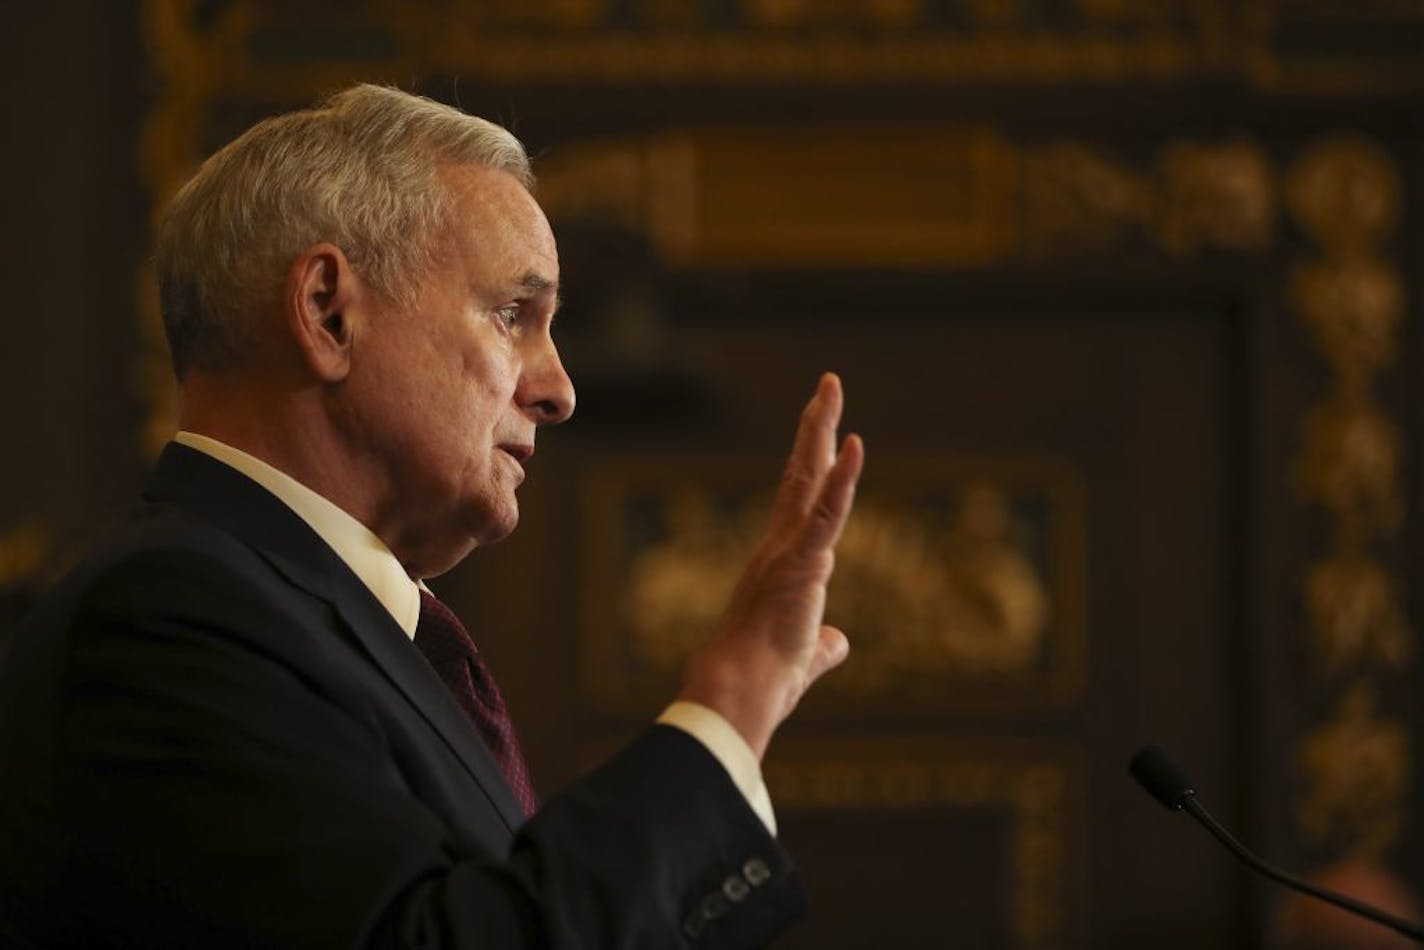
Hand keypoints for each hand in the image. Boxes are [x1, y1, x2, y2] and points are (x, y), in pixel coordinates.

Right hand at [678, 373, 863, 758]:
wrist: (739, 692)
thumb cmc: (763, 679)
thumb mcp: (805, 654)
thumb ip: (824, 643)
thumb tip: (838, 643)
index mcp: (784, 562)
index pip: (803, 500)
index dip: (816, 462)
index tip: (827, 429)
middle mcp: (781, 546)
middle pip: (803, 473)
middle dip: (816, 427)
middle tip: (827, 386)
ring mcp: (788, 550)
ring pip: (810, 479)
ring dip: (822, 431)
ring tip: (830, 389)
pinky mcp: (800, 563)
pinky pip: (826, 513)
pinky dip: (842, 479)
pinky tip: (854, 444)